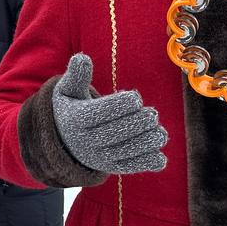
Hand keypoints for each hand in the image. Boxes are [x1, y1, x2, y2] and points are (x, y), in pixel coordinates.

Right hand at [52, 54, 166, 173]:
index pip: (96, 114)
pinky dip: (144, 165)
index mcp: (76, 119)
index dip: (118, 106)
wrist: (65, 139)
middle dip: (135, 124)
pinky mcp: (109, 167)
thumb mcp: (68, 89)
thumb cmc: (72, 107)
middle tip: (153, 114)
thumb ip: (76, 75)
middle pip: (112, 134)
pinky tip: (160, 157)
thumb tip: (83, 57)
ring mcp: (98, 157)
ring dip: (144, 145)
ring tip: (160, 133)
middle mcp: (86, 141)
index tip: (136, 97)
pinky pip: (128, 167)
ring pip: (122, 153)